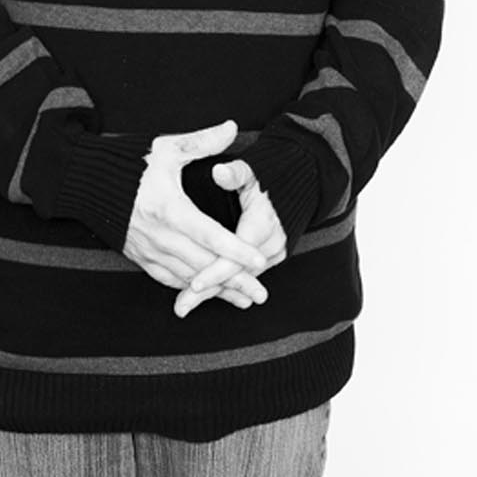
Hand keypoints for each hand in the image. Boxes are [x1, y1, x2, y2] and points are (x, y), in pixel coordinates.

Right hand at [123, 120, 268, 311]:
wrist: (87, 181)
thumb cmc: (129, 162)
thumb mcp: (166, 148)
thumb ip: (203, 142)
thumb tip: (233, 128)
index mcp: (169, 208)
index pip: (209, 234)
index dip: (236, 249)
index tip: (260, 259)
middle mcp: (158, 234)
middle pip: (203, 264)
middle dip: (234, 280)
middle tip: (262, 292)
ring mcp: (148, 249)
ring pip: (188, 278)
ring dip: (217, 291)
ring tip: (244, 299)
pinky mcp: (139, 257)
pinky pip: (168, 279)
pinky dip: (191, 288)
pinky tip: (209, 294)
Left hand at [174, 159, 286, 317]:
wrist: (294, 187)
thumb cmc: (264, 176)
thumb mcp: (250, 170)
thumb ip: (235, 172)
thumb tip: (220, 172)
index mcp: (264, 222)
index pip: (239, 255)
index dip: (217, 270)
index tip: (195, 283)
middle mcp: (272, 242)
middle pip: (238, 274)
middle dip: (210, 290)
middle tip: (182, 305)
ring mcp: (272, 254)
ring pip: (241, 280)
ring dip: (214, 292)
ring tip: (184, 305)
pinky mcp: (270, 259)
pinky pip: (244, 277)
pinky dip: (224, 287)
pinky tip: (200, 296)